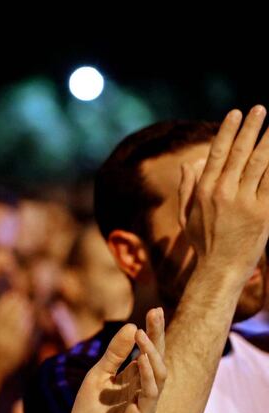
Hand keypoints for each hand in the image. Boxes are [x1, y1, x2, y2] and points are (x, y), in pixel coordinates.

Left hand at [68, 308, 166, 412]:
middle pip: (158, 358)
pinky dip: (148, 376)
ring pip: (159, 375)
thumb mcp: (97, 377)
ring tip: (143, 335)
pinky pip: (151, 395)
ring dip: (152, 353)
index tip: (154, 309)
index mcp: (133, 379)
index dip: (152, 331)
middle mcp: (143, 390)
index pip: (148, 351)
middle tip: (157, 311)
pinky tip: (143, 360)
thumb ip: (113, 356)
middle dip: (158, 335)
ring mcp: (145, 405)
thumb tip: (131, 327)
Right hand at [179, 106, 268, 274]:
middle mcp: (224, 192)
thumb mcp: (186, 215)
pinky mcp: (264, 212)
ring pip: (261, 163)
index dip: (228, 131)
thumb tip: (190, 163)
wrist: (220, 268)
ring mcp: (245, 202)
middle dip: (251, 128)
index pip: (218, 153)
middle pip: (241, 153)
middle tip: (260, 109)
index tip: (235, 113)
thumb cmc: (203, 242)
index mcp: (205, 190)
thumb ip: (187, 187)